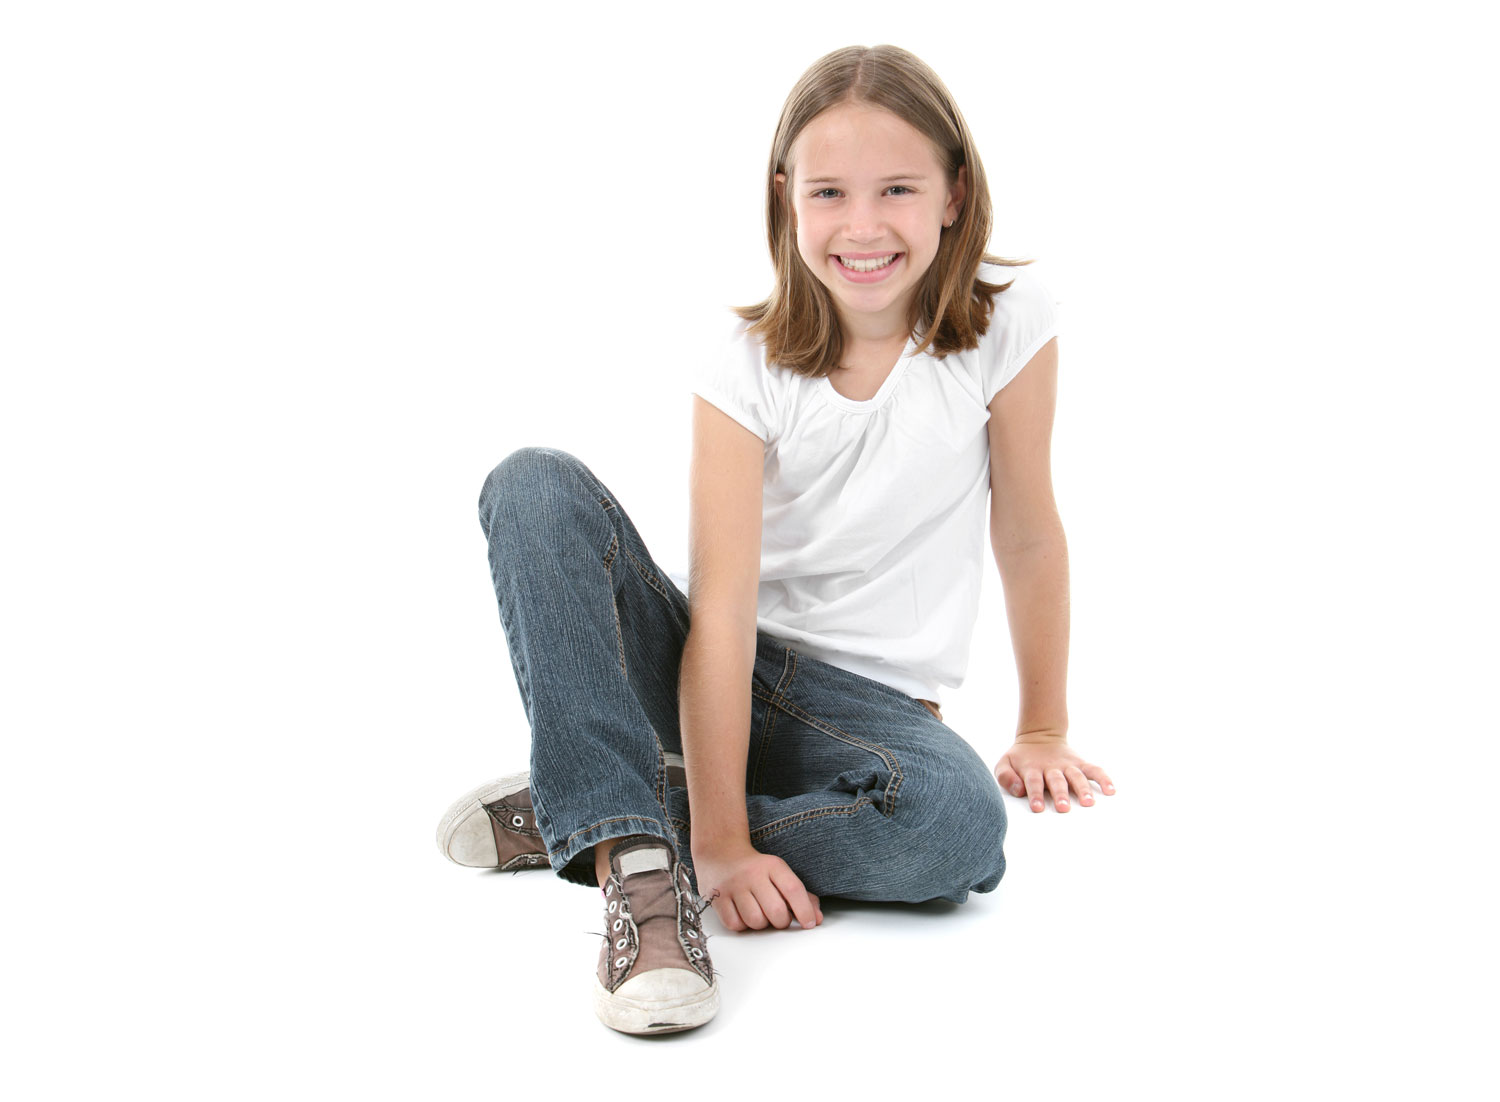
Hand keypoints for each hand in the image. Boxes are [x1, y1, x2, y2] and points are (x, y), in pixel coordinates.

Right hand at [691, 841, 822, 931]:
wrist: (720, 853)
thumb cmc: (757, 869)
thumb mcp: (780, 874)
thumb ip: (802, 896)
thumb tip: (816, 919)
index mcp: (772, 866)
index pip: (793, 889)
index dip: (804, 910)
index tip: (809, 923)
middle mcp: (752, 874)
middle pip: (776, 911)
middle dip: (782, 921)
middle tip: (779, 917)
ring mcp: (733, 886)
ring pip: (755, 921)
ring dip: (761, 924)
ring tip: (758, 912)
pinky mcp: (716, 897)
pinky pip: (735, 924)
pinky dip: (742, 925)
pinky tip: (742, 913)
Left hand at [994, 733, 1114, 812]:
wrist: (1038, 736)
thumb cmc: (1020, 758)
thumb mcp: (1005, 763)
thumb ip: (1006, 776)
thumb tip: (1018, 790)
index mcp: (1032, 769)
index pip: (1033, 782)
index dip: (1034, 794)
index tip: (1038, 808)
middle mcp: (1051, 768)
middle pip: (1056, 781)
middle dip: (1060, 794)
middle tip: (1063, 808)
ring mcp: (1067, 765)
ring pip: (1077, 776)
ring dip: (1083, 789)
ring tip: (1088, 802)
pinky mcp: (1080, 763)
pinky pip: (1094, 770)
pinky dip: (1103, 778)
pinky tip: (1111, 790)